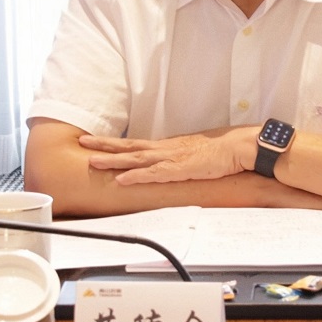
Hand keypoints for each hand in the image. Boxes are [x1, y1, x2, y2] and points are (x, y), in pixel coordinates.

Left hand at [78, 127, 255, 185]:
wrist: (239, 146)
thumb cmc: (223, 150)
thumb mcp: (197, 154)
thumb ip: (184, 159)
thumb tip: (177, 165)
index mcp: (169, 146)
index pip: (137, 143)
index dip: (116, 143)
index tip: (97, 142)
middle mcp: (166, 149)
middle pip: (129, 146)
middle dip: (104, 145)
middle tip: (82, 142)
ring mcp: (172, 157)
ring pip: (135, 158)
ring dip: (113, 160)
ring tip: (92, 161)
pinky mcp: (180, 169)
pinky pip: (154, 173)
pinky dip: (136, 176)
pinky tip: (122, 179)